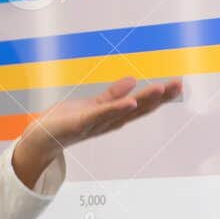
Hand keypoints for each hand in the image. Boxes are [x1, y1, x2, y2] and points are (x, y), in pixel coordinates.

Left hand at [10, 77, 183, 187]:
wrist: (42, 138)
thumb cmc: (67, 122)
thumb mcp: (93, 105)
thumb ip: (113, 95)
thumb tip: (133, 80)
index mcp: (113, 116)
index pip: (140, 105)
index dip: (159, 97)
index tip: (177, 86)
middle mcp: (109, 123)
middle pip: (137, 109)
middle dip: (158, 98)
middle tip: (177, 86)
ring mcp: (96, 124)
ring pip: (123, 111)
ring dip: (143, 101)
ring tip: (160, 90)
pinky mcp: (80, 123)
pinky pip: (100, 115)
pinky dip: (115, 109)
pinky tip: (129, 102)